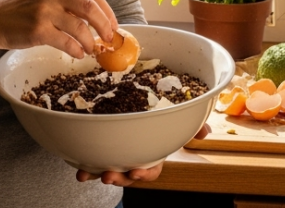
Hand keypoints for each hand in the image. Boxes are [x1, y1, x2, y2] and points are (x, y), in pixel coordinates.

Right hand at [0, 0, 117, 58]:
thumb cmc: (23, 11)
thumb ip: (68, 2)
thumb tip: (99, 21)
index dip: (107, 11)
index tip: (113, 25)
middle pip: (90, 7)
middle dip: (104, 25)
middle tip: (109, 38)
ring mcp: (44, 11)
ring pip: (80, 27)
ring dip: (91, 42)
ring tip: (91, 49)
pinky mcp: (38, 29)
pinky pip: (67, 42)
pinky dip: (77, 50)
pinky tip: (78, 53)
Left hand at [74, 123, 210, 186]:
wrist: (133, 105)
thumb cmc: (159, 119)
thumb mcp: (175, 121)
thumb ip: (190, 126)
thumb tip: (204, 132)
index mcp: (152, 154)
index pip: (151, 170)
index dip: (145, 174)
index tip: (137, 172)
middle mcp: (134, 158)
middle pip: (127, 175)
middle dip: (119, 178)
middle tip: (109, 175)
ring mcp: (117, 156)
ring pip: (109, 172)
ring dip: (99, 175)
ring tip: (89, 175)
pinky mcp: (101, 150)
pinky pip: (92, 162)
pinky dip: (85, 168)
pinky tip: (79, 170)